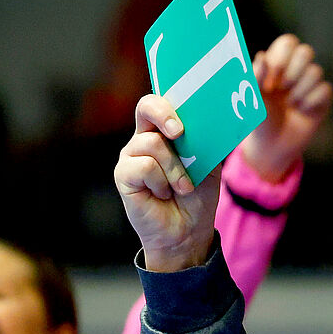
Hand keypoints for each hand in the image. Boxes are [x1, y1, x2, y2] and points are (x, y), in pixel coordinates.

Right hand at [114, 94, 221, 273]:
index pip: (161, 103)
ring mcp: (132, 156)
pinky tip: (163, 194)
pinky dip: (161, 182)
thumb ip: (204, 142)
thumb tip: (206, 122)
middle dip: (165, 115)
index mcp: (164, 132)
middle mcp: (144, 139)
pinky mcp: (123, 175)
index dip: (170, 102)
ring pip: (152, 144)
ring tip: (182, 187)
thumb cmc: (196, 197)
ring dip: (175, 169)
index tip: (186, 116)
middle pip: (147, 107)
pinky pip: (144, 167)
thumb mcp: (208, 165)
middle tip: (180, 133)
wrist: (187, 231)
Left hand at [240, 32, 332, 182]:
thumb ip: (254, 76)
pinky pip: (325, 90)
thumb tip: (263, 56)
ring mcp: (310, 85)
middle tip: (281, 89)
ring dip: (299, 91)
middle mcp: (295, 71)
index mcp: (277, 65)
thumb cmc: (259, 120)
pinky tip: (302, 112)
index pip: (288, 42)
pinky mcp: (322, 100)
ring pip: (316, 71)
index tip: (272, 76)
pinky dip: (310, 102)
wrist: (272, 147)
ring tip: (290, 105)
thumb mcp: (252, 98)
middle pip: (306, 51)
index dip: (282, 56)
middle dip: (293, 72)